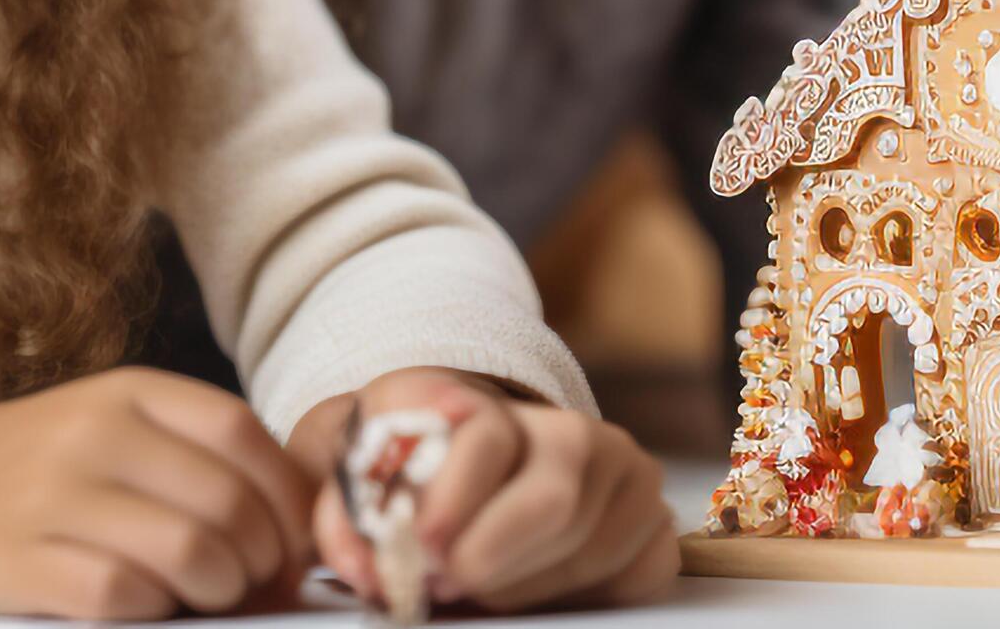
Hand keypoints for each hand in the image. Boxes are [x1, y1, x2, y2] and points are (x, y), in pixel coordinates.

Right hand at [0, 366, 314, 618]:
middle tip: (254, 584)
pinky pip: (125, 597)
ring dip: (218, 592)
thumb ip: (195, 459)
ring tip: (204, 598)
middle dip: (262, 560)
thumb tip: (294, 532)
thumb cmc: (30, 470)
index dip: (288, 498)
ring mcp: (55, 498)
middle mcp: (94, 433)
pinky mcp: (23, 563)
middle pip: (230, 503)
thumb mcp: (109, 428)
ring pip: (192, 552)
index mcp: (128, 392)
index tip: (295, 541)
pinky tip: (142, 606)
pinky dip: (152, 611)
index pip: (245, 437)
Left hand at [290, 369, 676, 612]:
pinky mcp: (652, 520)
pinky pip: (635, 572)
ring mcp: (623, 472)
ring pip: (588, 548)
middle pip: (554, 499)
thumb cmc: (416, 485)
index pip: (487, 438)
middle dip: (495, 556)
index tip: (424, 546)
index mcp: (491, 405)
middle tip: (447, 584)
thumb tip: (365, 570)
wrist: (472, 481)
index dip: (456, 499)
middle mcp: (570, 429)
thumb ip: (347, 523)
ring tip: (480, 585)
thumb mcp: (364, 482)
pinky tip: (535, 584)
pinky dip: (580, 593)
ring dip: (523, 586)